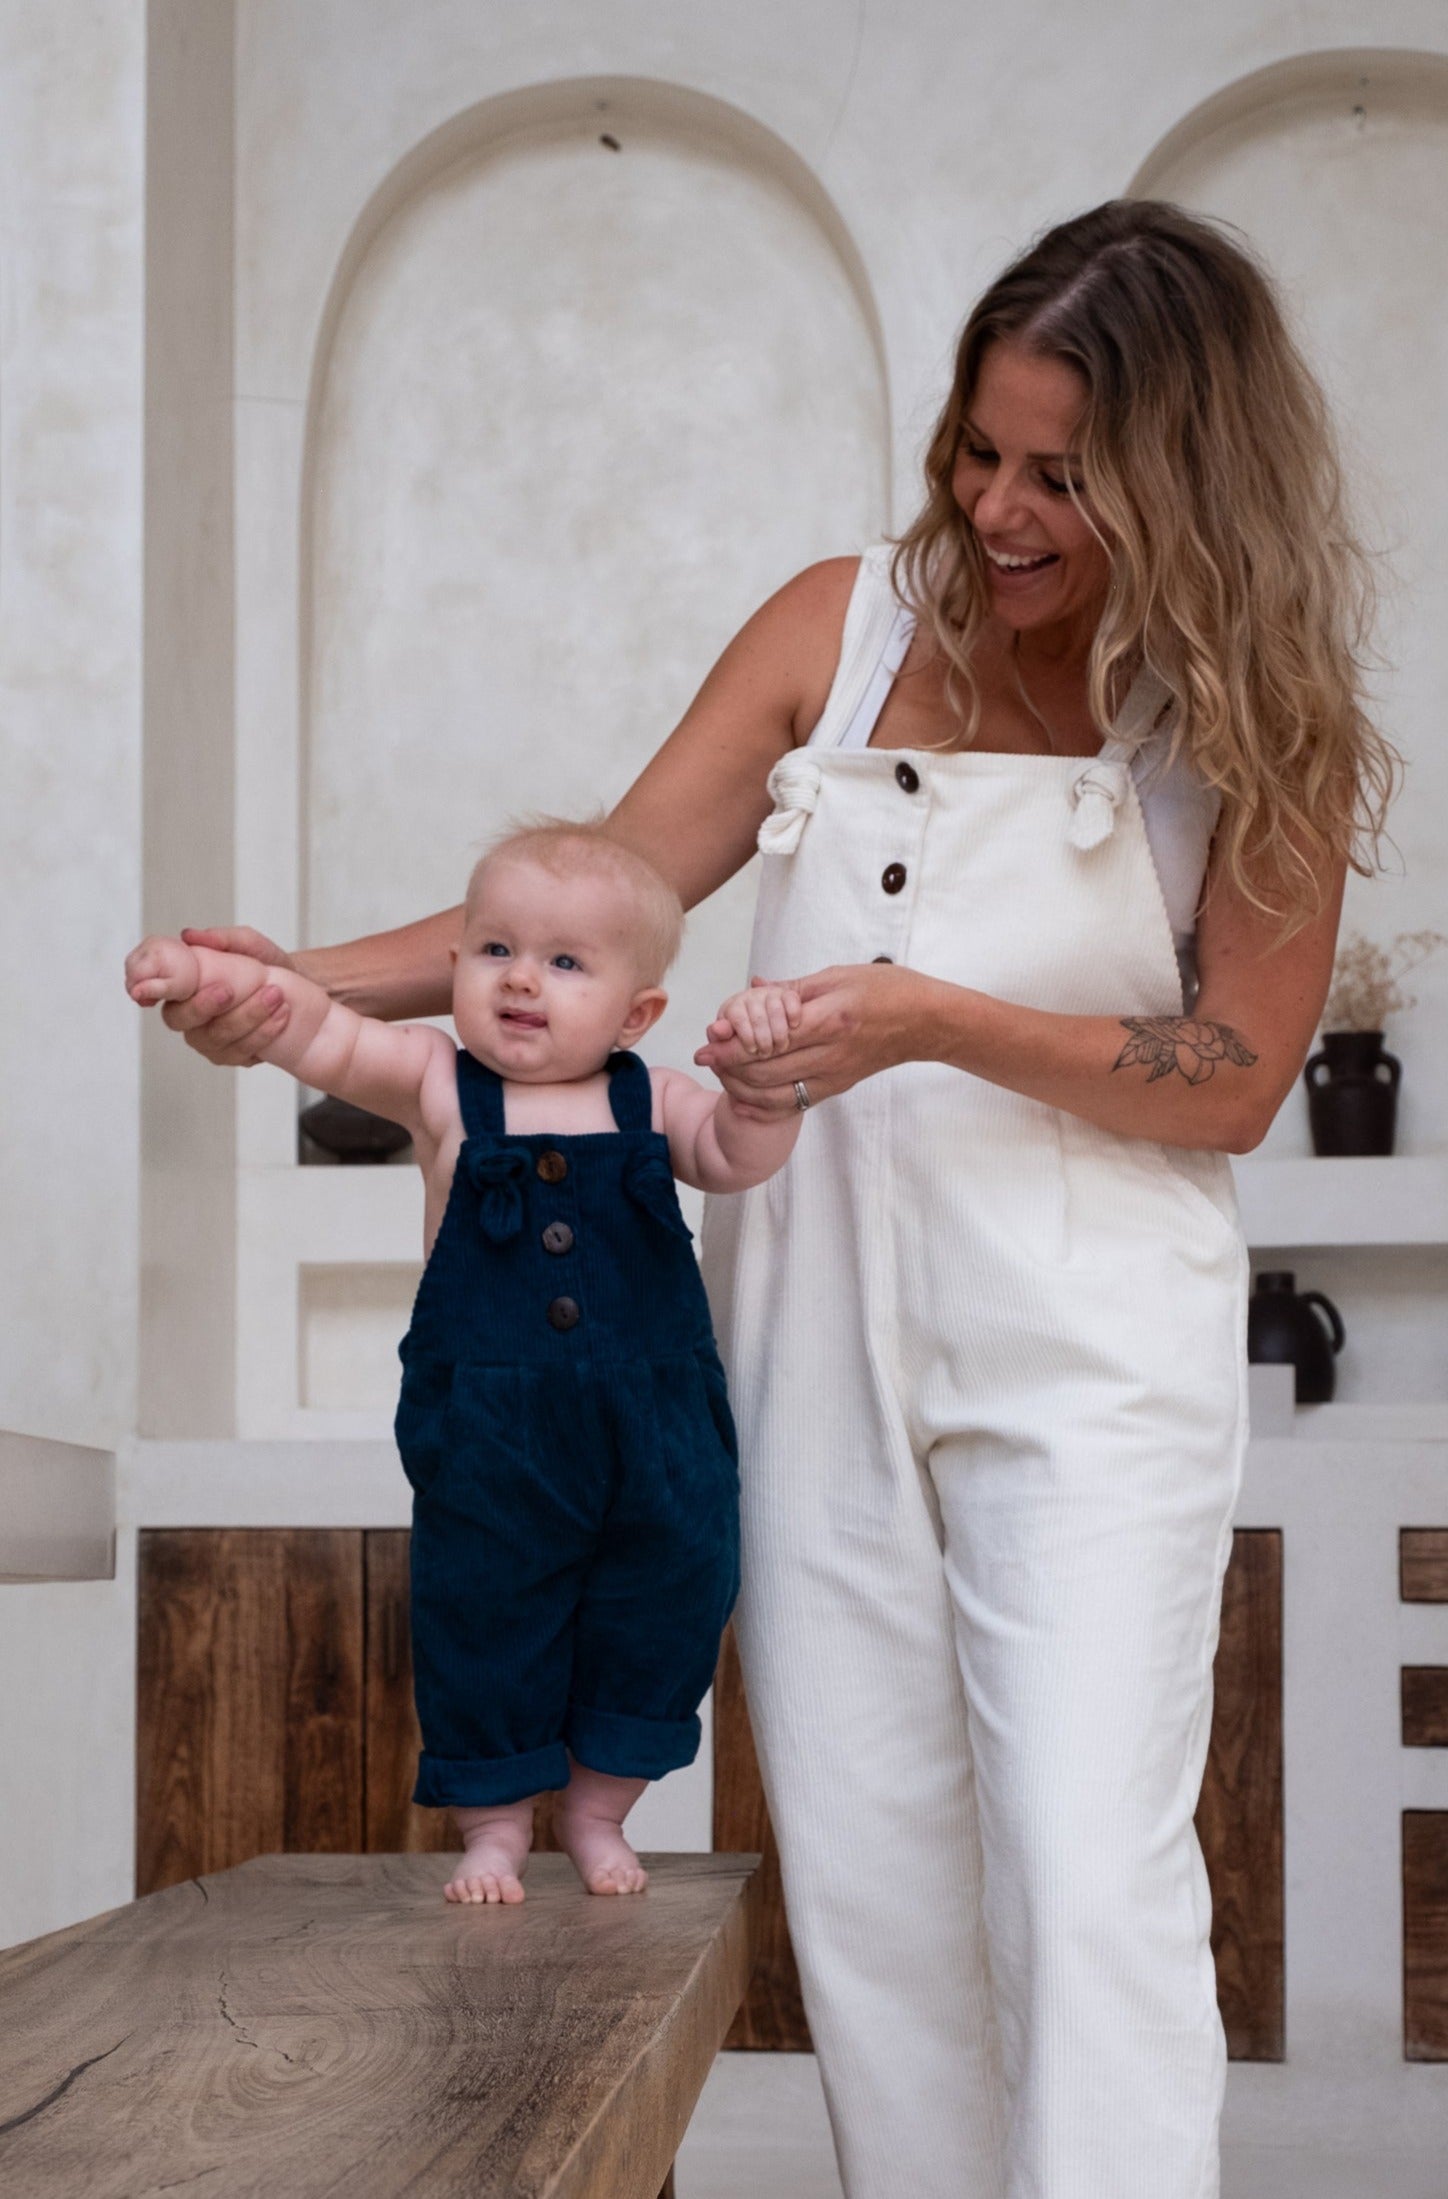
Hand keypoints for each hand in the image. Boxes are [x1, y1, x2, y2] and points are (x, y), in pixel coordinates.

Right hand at [125, 934, 200, 1006]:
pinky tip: (156, 981)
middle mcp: (150, 944)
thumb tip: (134, 993)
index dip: (138, 992)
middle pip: (130, 970)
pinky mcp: (150, 944)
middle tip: (154, 999)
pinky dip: (143, 973)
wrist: (208, 964)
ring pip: (132, 965)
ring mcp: (149, 942)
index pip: (133, 976)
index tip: (151, 1002)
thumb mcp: (175, 988)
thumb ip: (154, 990)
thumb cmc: (194, 978)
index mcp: (155, 954)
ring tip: (158, 989)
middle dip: (138, 986)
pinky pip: (138, 961)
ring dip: (140, 980)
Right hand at [159, 926, 295, 1066]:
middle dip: (203, 1006)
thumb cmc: (266, 964)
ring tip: (274, 996)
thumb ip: (223, 938)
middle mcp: (189, 1016)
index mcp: (184, 986)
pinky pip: (240, 1052)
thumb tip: (190, 936)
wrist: (300, 988)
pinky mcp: (232, 1055)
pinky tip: (280, 1017)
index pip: (154, 989)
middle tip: (228, 990)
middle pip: (179, 1019)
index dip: (149, 988)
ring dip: (245, 1017)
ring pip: (214, 1038)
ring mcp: (208, 1040)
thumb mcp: (250, 945)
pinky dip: (263, 1034)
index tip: (158, 986)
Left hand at [694, 962, 934, 1115]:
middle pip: (766, 1071)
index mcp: (831, 1019)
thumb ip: (791, 989)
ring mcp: (835, 1076)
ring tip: (721, 1069)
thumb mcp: (838, 975)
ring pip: (774, 1094)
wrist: (926, 1022)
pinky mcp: (837, 1088)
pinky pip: (792, 1104)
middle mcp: (832, 1054)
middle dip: (728, 1065)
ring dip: (741, 1085)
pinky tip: (744, 1094)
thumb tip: (753, 988)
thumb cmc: (886, 990)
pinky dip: (763, 1103)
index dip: (733, 1043)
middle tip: (706, 1054)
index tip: (709, 1039)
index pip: (771, 1039)